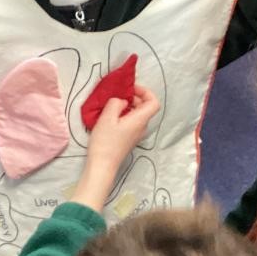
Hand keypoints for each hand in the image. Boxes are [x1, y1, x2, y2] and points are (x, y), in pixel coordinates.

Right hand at [72, 87, 160, 209]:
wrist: (102, 165)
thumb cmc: (105, 142)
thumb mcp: (107, 117)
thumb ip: (116, 103)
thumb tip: (122, 101)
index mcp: (140, 120)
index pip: (154, 102)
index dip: (145, 92)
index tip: (130, 89)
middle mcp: (142, 127)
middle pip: (145, 107)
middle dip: (134, 97)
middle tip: (117, 96)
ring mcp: (136, 134)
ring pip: (138, 114)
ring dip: (128, 106)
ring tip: (112, 106)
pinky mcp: (130, 139)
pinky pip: (132, 122)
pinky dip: (124, 115)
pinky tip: (111, 118)